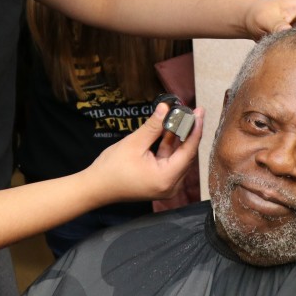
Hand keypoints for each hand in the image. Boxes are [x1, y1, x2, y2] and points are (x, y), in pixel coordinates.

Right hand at [83, 102, 205, 202]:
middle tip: (192, 111)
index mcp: (166, 178)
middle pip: (186, 155)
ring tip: (180, 116)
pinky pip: (169, 162)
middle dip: (188, 132)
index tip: (199, 112)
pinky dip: (169, 147)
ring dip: (178, 138)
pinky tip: (169, 129)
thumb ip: (153, 126)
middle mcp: (171, 185)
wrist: (96, 187)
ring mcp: (165, 185)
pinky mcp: (159, 182)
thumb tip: (165, 108)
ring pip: (178, 158)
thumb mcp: (134, 143)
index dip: (195, 130)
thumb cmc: (112, 169)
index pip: (188, 151)